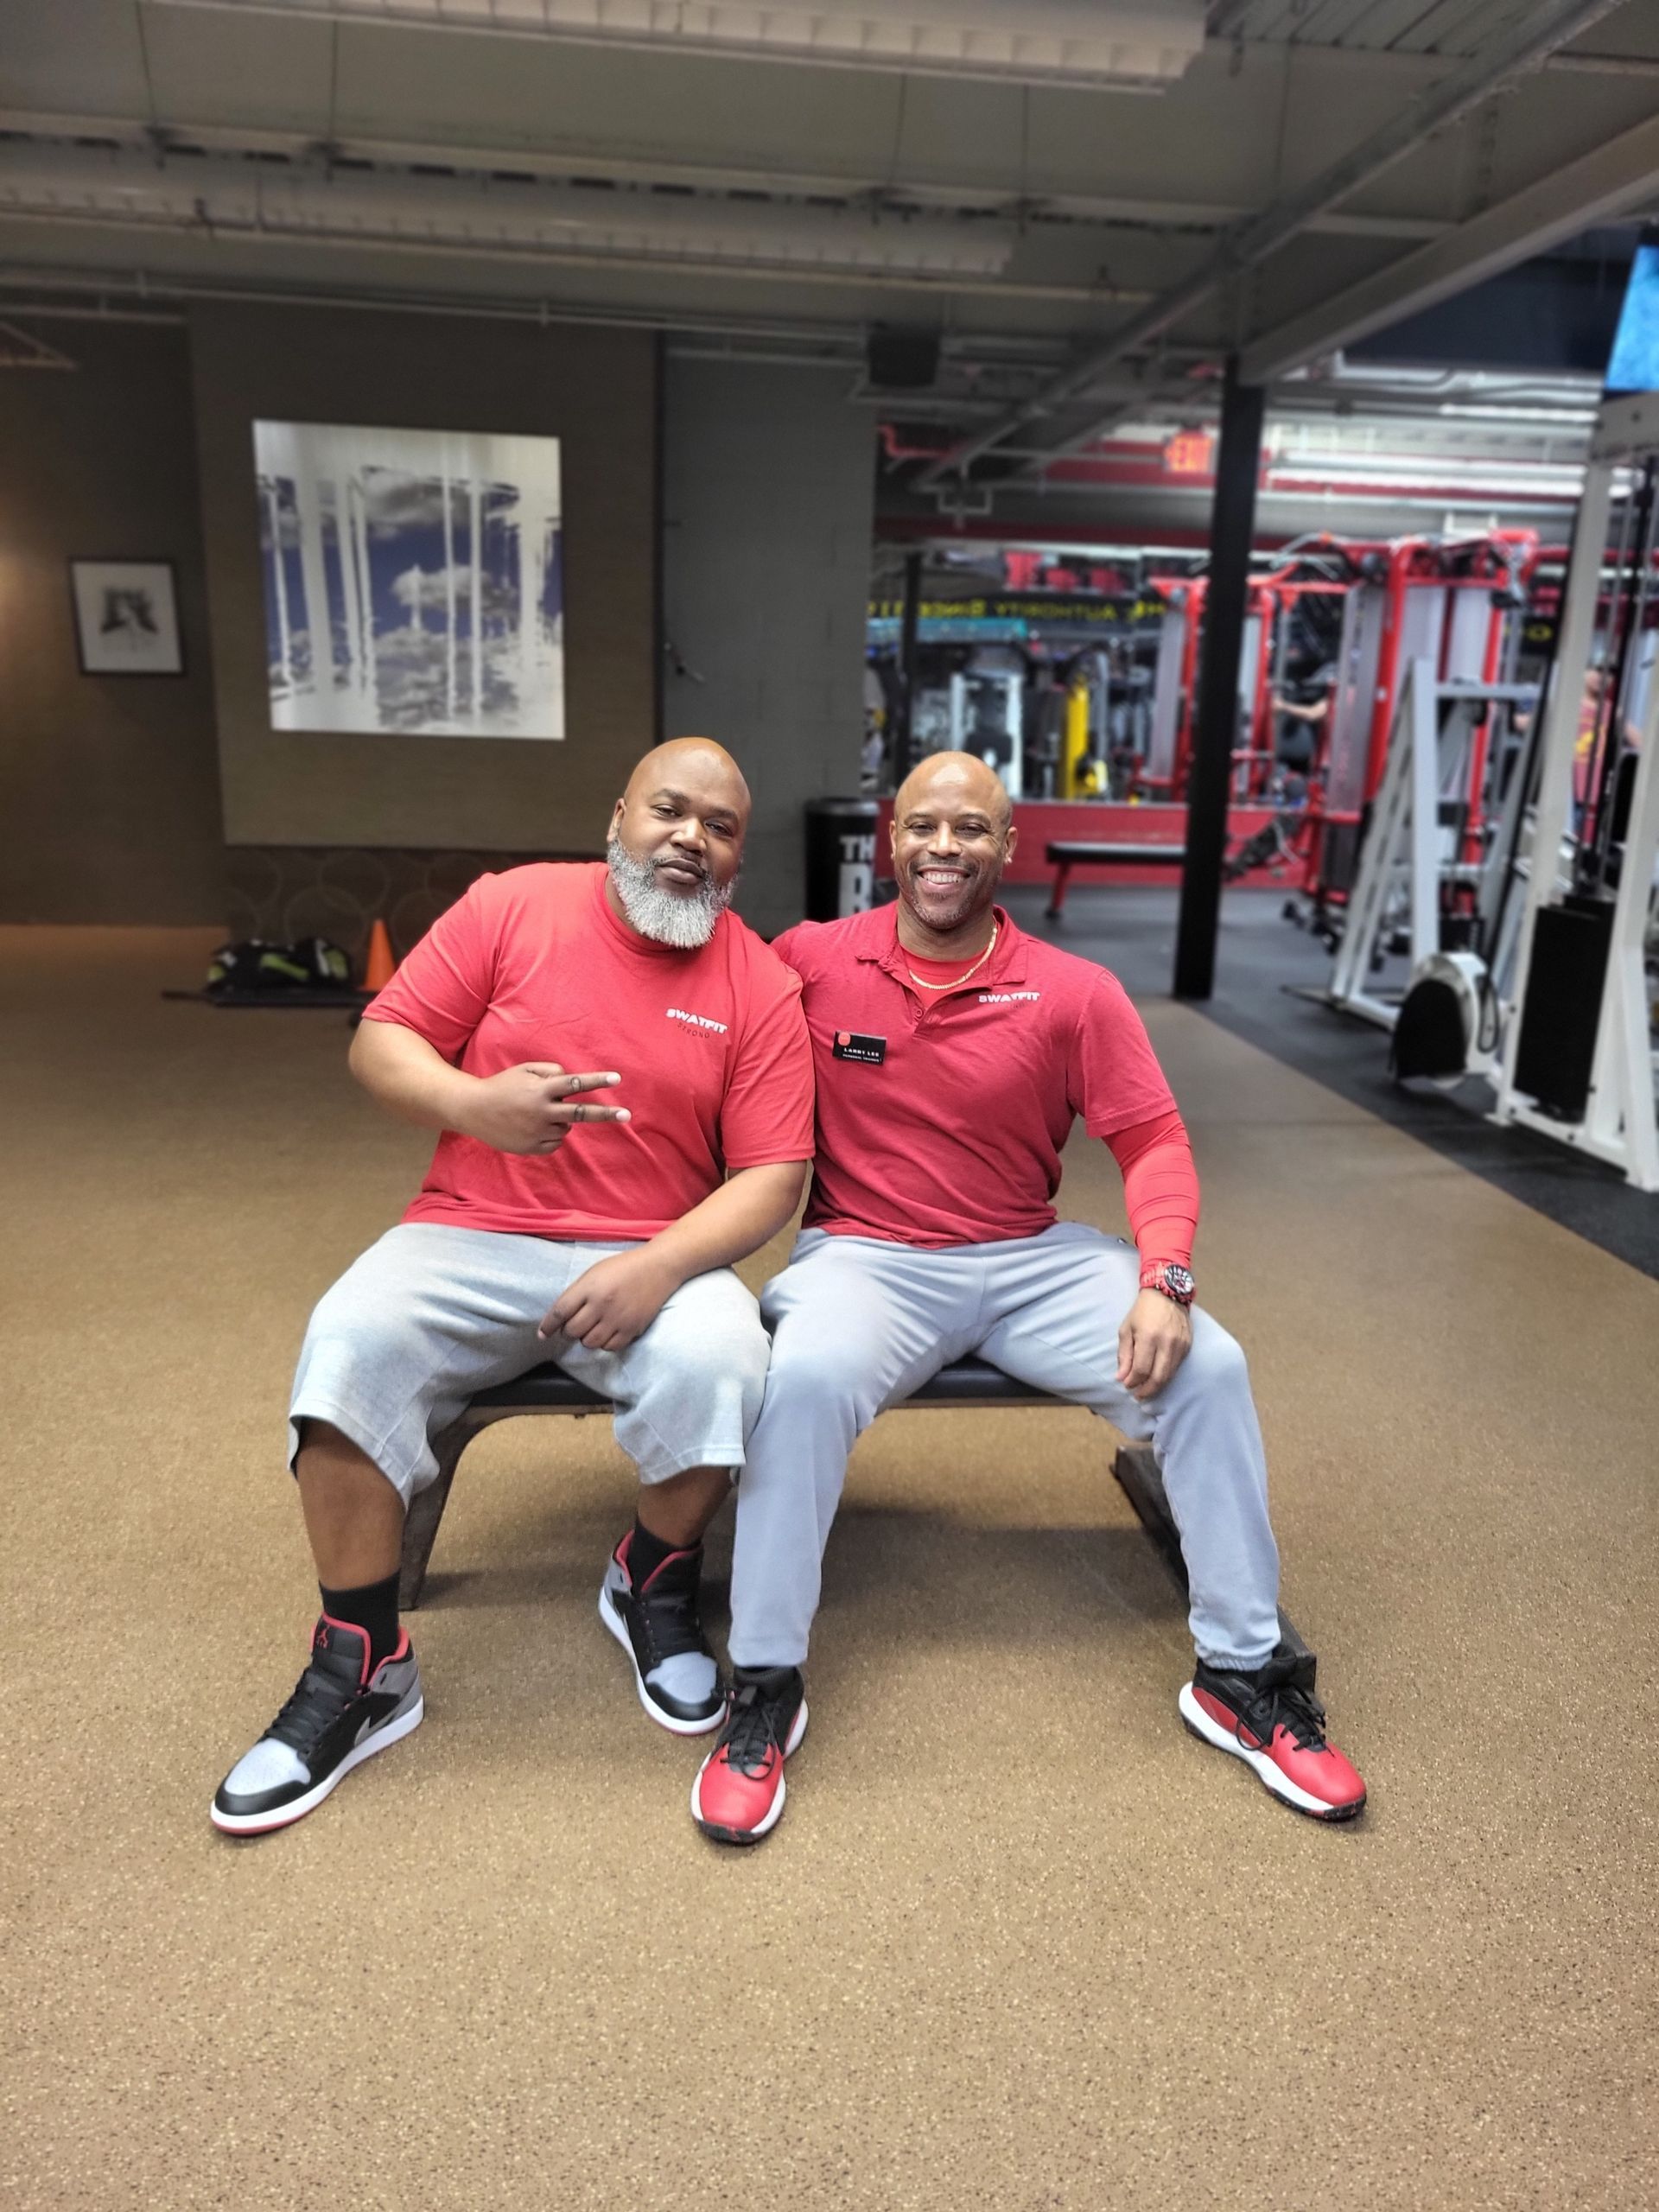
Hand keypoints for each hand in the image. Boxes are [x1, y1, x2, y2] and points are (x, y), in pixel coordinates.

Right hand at [459, 1062, 629, 1155]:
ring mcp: (537, 1131)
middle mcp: (542, 1111)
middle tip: (627, 1115)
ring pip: (566, 1128)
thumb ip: (550, 1072)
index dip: (598, 1080)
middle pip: (581, 1114)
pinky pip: (555, 1142)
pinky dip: (551, 1134)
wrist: (473, 1110)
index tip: (617, 1078)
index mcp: (541, 1089)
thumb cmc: (502, 1086)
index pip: (575, 1084)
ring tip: (536, 1113)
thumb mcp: (524, 1070)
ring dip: (561, 1120)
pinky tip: (532, 1127)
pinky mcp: (532, 1147)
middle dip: (606, 1114)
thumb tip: (570, 1081)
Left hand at [539, 1248, 677, 1353]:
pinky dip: (604, 1343)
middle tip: (572, 1327)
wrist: (658, 1268)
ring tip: (590, 1329)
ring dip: (585, 1339)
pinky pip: (610, 1347)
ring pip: (590, 1342)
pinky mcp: (632, 1329)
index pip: (560, 1311)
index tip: (542, 1334)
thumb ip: (577, 1293)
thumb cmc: (623, 1267)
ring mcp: (617, 1318)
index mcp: (589, 1287)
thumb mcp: (594, 1273)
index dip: (548, 1325)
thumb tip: (561, 1317)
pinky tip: (606, 1333)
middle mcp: (601, 1304)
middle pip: (573, 1330)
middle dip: (568, 1332)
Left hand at [1116, 1289, 1191, 1402]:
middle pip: (1158, 1377)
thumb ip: (1124, 1355)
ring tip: (1146, 1390)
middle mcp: (1167, 1343)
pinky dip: (1166, 1375)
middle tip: (1138, 1396)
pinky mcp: (1188, 1346)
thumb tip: (1121, 1377)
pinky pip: (1177, 1367)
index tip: (1126, 1385)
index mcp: (1148, 1337)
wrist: (1167, 1293)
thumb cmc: (1142, 1311)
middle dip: (1147, 1390)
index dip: (1133, 1381)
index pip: (1141, 1369)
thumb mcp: (1126, 1329)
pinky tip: (1157, 1377)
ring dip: (1157, 1386)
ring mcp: (1180, 1345)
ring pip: (1169, 1375)